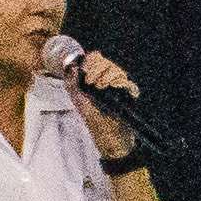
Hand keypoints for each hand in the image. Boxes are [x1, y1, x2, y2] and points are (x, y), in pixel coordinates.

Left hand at [63, 48, 141, 167]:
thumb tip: (70, 67)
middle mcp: (108, 82)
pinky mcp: (130, 96)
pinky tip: (114, 89)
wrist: (111, 140)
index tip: (86, 71)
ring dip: (108, 76)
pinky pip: (128, 83)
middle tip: (92, 82)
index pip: (96, 60)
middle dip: (98, 69)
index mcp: (95, 81)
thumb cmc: (96, 124)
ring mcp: (120, 89)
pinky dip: (120, 83)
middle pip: (107, 62)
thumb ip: (72, 85)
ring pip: (118, 70)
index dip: (91, 61)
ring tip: (102, 87)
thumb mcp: (79, 103)